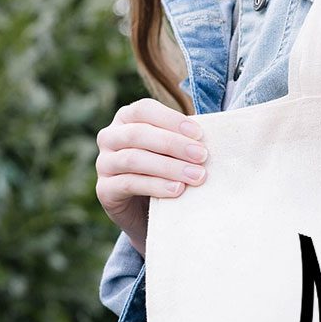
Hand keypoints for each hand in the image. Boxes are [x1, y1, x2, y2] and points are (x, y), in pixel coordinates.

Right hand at [94, 98, 208, 256]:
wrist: (149, 212)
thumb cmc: (167, 171)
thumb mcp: (176, 151)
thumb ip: (187, 139)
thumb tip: (216, 134)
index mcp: (127, 119)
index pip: (144, 109)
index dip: (171, 120)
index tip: (199, 134)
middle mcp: (110, 137)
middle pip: (138, 134)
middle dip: (174, 144)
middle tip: (203, 156)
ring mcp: (104, 163)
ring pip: (133, 159)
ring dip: (169, 167)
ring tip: (196, 176)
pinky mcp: (104, 190)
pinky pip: (128, 184)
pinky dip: (155, 186)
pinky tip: (177, 190)